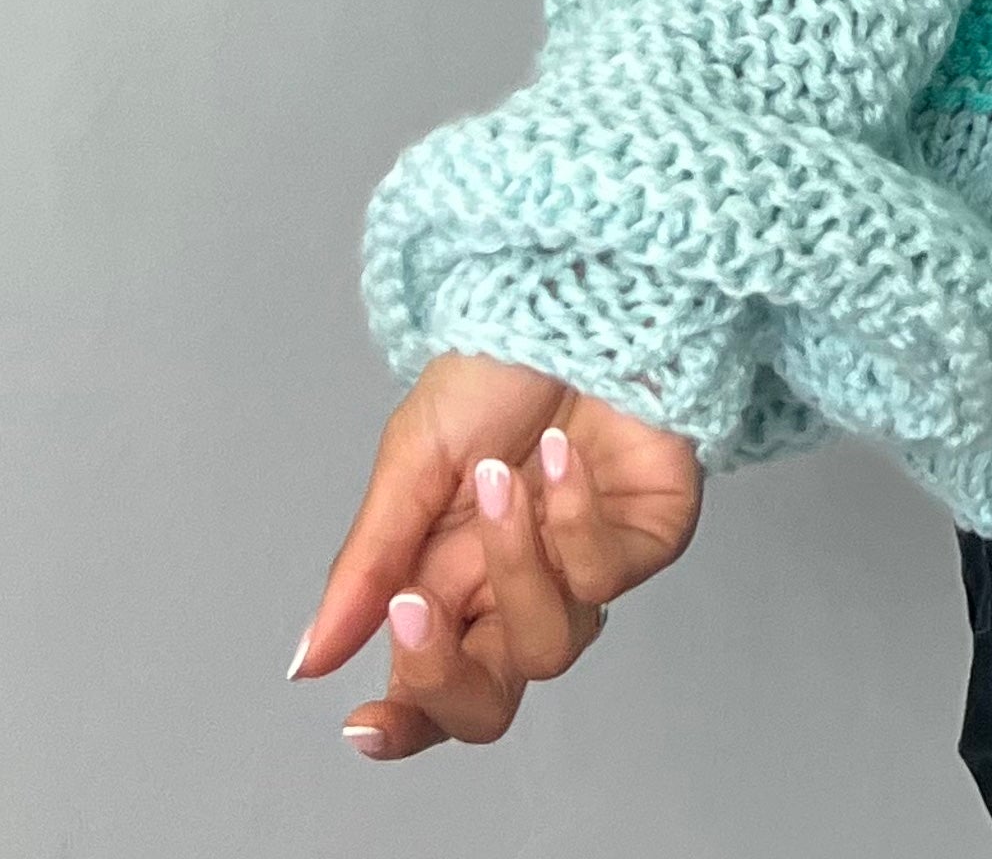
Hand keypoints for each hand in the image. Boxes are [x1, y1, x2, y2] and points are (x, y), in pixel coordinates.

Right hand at [288, 349, 704, 758]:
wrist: (574, 296)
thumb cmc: (494, 368)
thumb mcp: (411, 459)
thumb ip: (366, 565)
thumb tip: (309, 659)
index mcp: (449, 575)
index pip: (426, 684)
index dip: (401, 722)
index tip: (361, 727)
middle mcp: (518, 588)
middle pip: (488, 703)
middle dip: (446, 676)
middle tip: (417, 604)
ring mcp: (586, 571)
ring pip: (548, 646)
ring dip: (511, 561)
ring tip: (500, 479)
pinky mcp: (650, 540)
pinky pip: (606, 576)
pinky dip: (572, 517)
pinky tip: (558, 455)